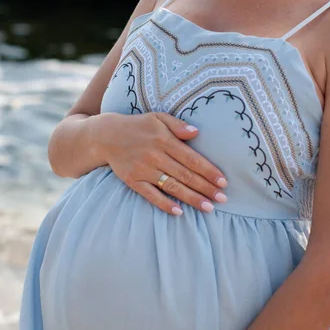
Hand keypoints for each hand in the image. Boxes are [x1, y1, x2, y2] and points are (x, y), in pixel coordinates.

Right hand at [92, 112, 227, 215]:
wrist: (105, 135)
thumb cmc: (138, 126)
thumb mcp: (158, 118)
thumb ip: (178, 125)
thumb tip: (196, 132)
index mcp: (164, 140)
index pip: (192, 158)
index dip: (209, 171)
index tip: (223, 182)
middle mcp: (155, 155)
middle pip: (185, 175)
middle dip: (206, 188)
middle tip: (223, 199)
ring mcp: (143, 169)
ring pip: (172, 186)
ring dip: (191, 198)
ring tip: (208, 208)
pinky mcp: (132, 180)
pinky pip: (150, 195)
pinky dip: (164, 203)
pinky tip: (179, 212)